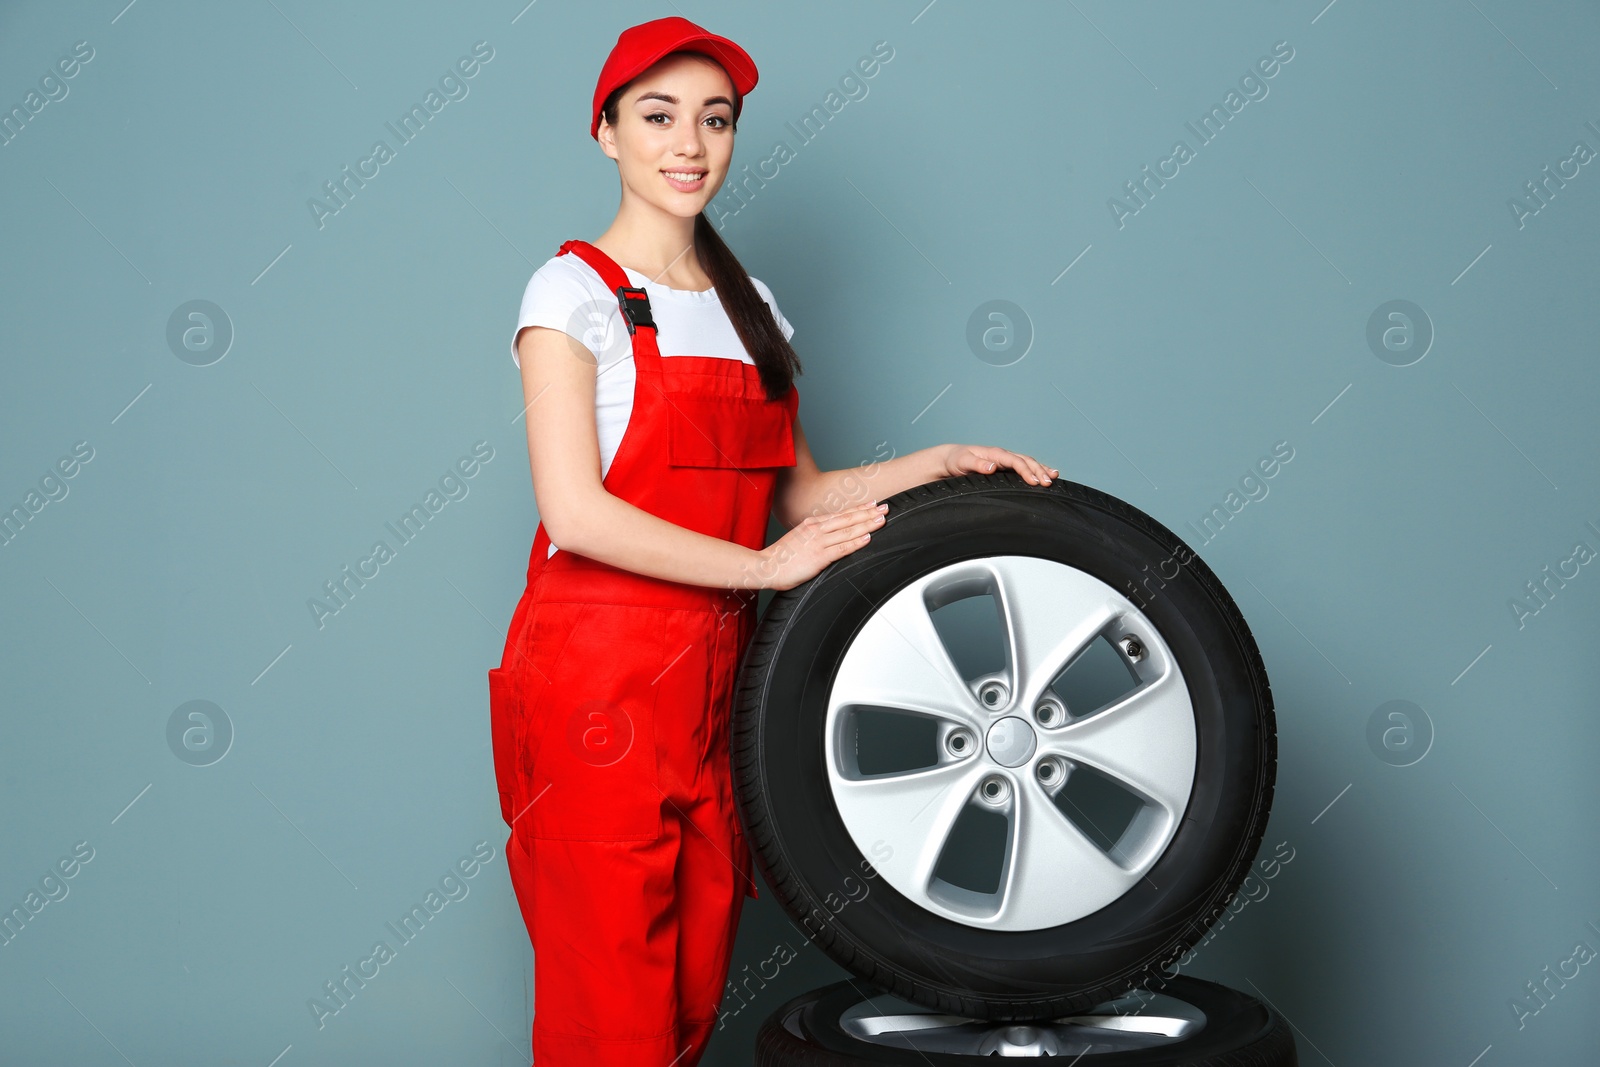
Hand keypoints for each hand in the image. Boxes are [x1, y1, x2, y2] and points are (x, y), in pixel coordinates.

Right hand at [750, 500, 888, 591]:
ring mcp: (818, 542)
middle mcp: (816, 529)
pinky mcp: (819, 556)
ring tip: (882, 519)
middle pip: (848, 518)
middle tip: (885, 507)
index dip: (858, 508)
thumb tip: (831, 537)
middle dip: (868, 512)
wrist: (766, 566)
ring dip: (867, 524)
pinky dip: (856, 541)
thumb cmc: (782, 557)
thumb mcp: (799, 539)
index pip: (840, 514)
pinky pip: (842, 548)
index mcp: (811, 523)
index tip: (872, 504)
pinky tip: (868, 537)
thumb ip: (814, 536)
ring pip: (848, 530)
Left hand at [941, 444, 1057, 485]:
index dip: (1026, 471)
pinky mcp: (1004, 468)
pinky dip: (1036, 470)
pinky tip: (1045, 475)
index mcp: (994, 454)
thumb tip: (992, 466)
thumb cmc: (955, 461)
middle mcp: (1002, 456)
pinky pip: (1023, 467)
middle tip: (1048, 483)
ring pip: (1027, 462)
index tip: (1035, 482)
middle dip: (1039, 471)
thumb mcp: (962, 463)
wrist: (950, 459)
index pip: (1015, 461)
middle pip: (1026, 461)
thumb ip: (976, 464)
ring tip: (1054, 477)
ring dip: (1041, 469)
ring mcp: (1004, 461)